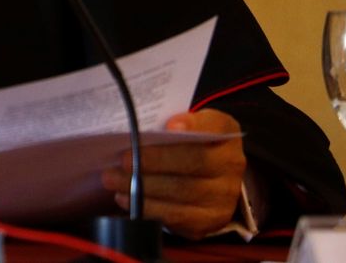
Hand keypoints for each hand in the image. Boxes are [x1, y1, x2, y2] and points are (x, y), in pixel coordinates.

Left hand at [101, 108, 246, 239]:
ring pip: (181, 192)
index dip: (193, 125)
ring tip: (113, 179)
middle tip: (122, 159)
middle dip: (154, 161)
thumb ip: (173, 123)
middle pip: (193, 162)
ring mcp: (222, 198)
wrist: (212, 181)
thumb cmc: (191, 146)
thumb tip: (149, 128)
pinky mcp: (208, 222)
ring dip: (142, 187)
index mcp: (226, 135)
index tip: (169, 125)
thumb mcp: (190, 127)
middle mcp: (231, 167)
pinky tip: (126, 198)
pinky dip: (147, 208)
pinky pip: (175, 217)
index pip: (215, 126)